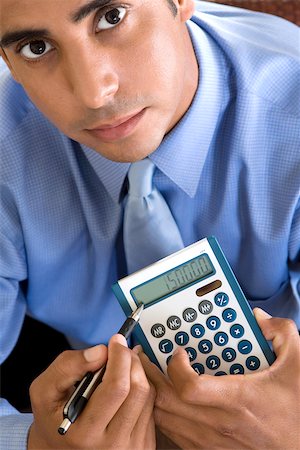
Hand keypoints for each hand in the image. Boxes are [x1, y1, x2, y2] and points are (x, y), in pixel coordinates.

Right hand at [28, 334, 155, 448]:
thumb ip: (67, 367)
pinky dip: (142, 385)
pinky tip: (128, 381)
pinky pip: (152, 406)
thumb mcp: (45, 390)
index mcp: (86, 434)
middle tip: (119, 349)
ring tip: (122, 364)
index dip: (119, 357)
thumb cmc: (54, 418)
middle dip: (131, 360)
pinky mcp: (144, 445)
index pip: (116, 388)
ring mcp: (132, 448)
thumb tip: (101, 352)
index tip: (116, 341)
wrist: (61, 448)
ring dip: (138, 371)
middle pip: (138, 389)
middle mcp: (113, 445)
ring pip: (148, 395)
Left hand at [139, 309, 299, 449]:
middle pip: (166, 401)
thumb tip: (260, 318)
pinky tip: (167, 398)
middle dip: (149, 374)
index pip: (189, 387)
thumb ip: (282, 334)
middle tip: (146, 355)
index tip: (178, 352)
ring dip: (153, 394)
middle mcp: (220, 423)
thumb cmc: (297, 413)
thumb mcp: (297, 366)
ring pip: (164, 418)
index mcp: (238, 399)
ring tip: (152, 373)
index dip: (175, 366)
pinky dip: (163, 413)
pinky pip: (172, 434)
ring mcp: (211, 440)